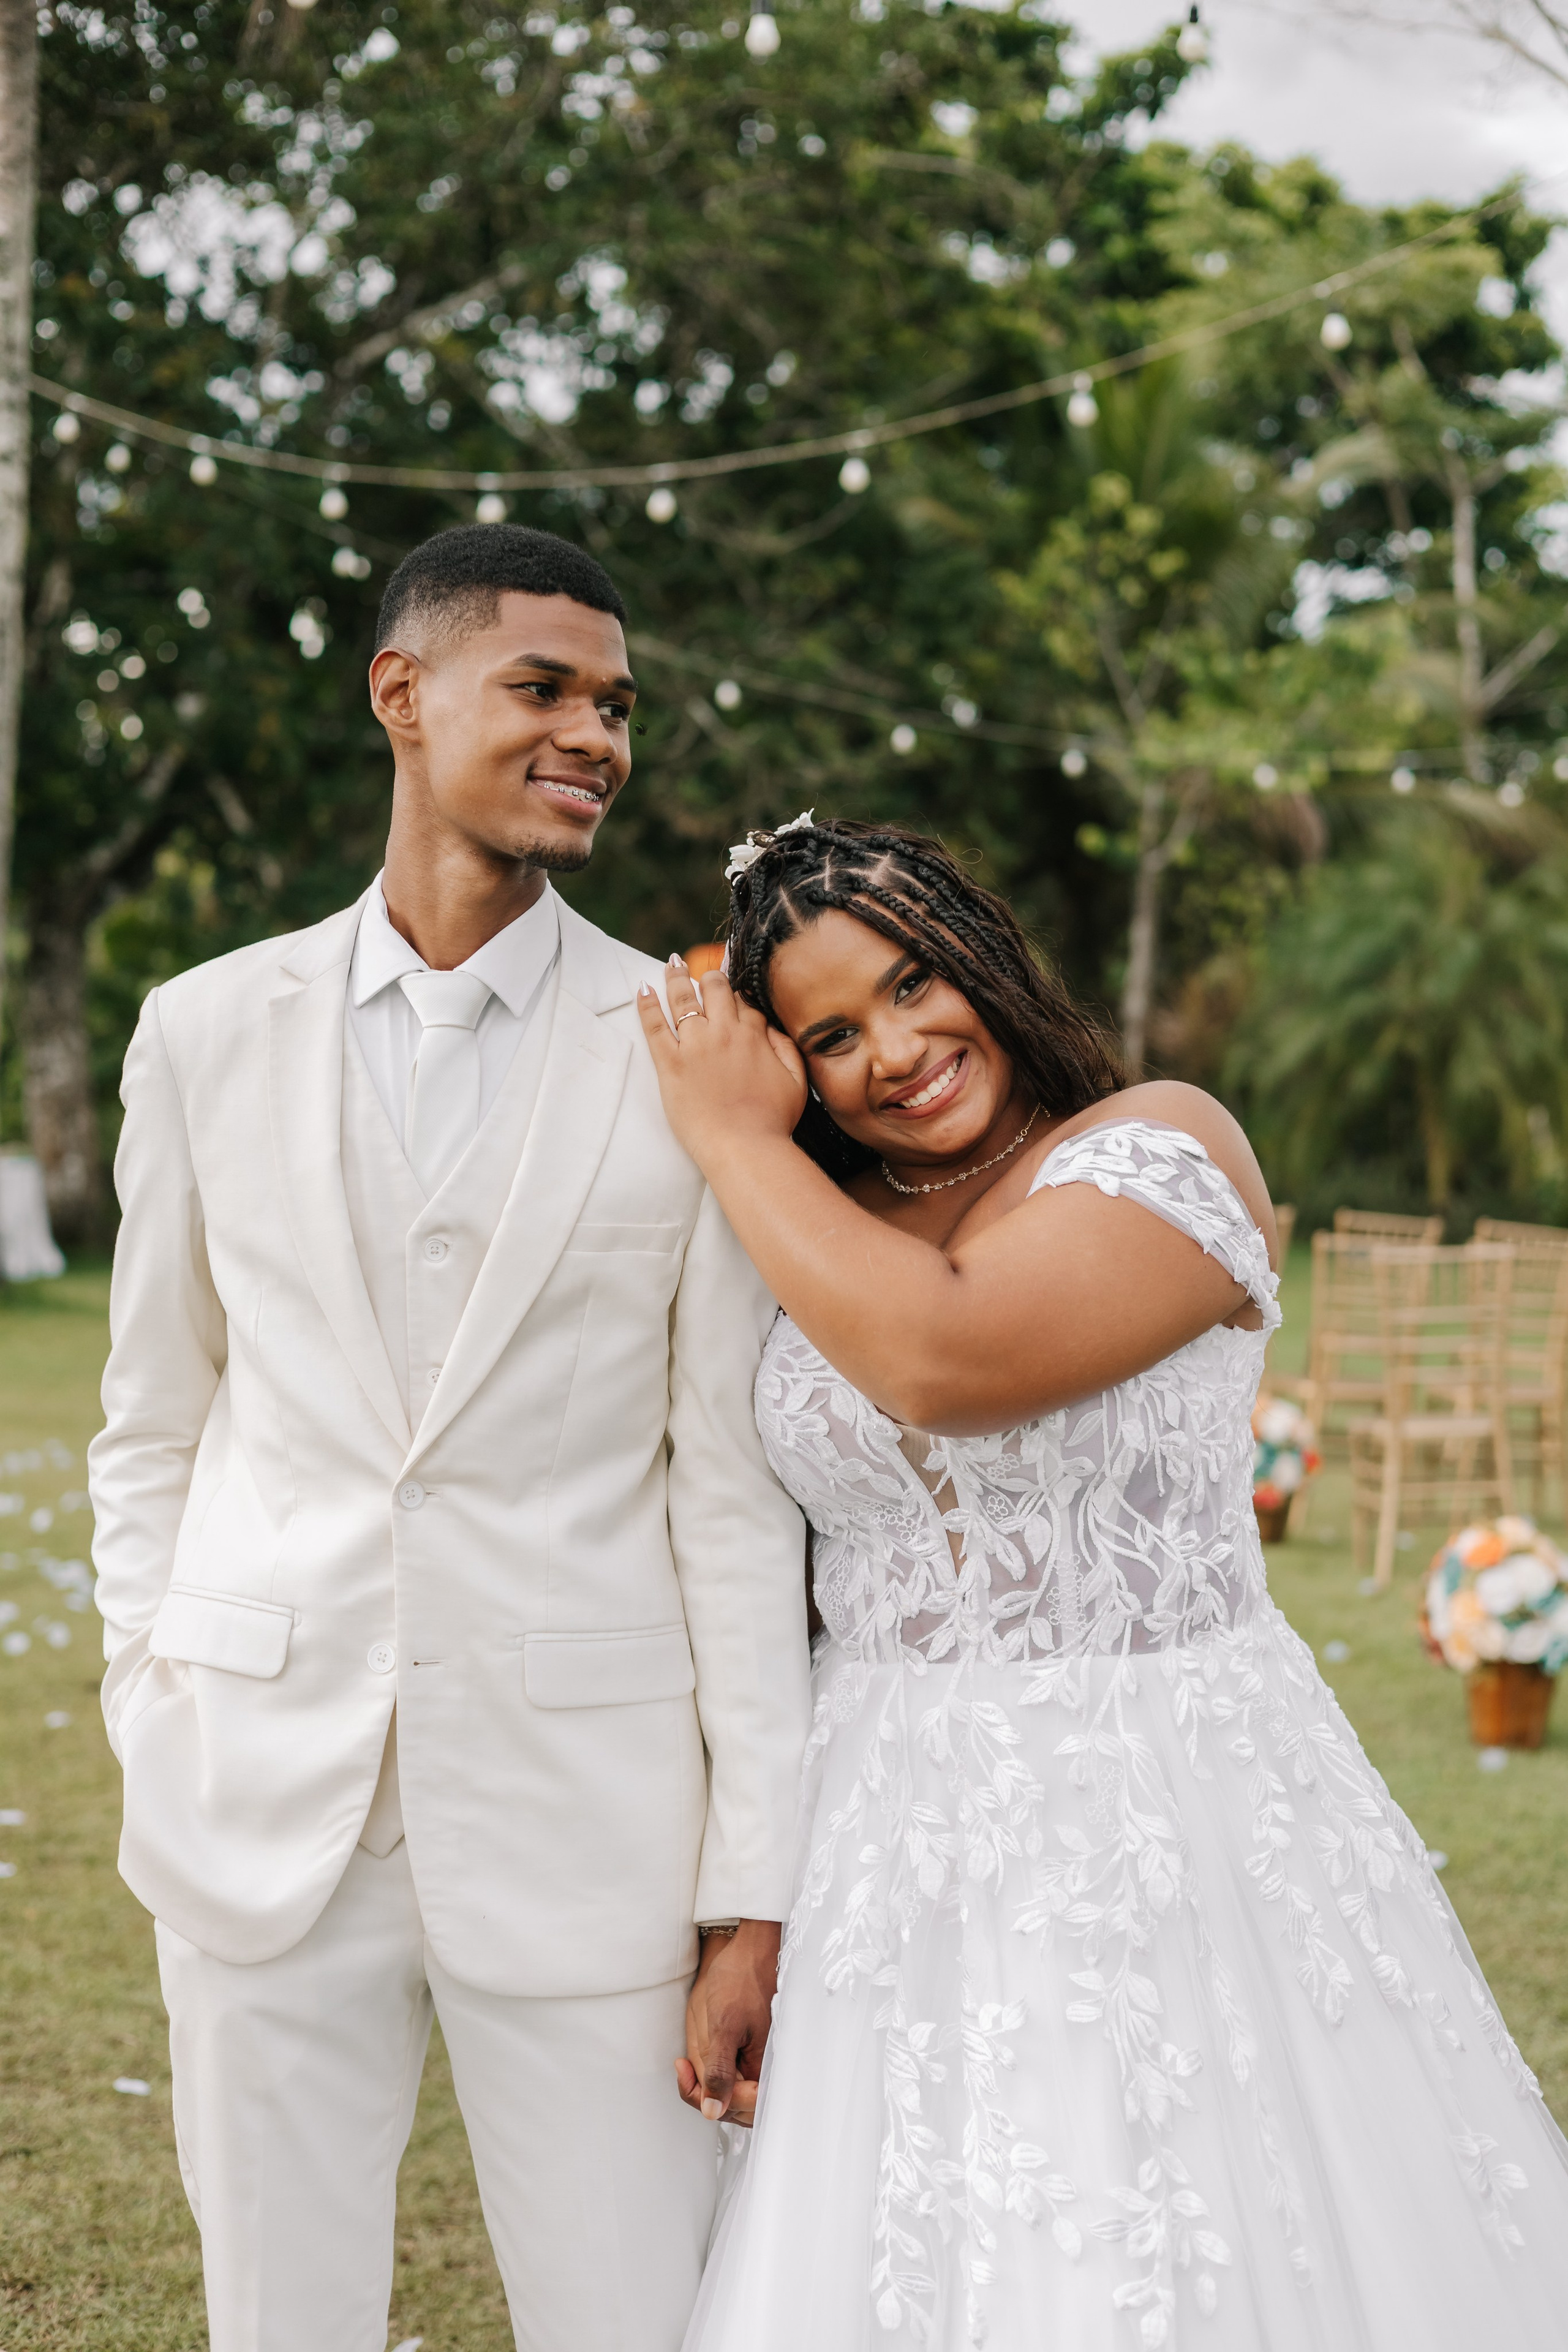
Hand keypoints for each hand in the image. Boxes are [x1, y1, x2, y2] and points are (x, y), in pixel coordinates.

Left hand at [638, 960, 805, 1170]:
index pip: (744, 1002)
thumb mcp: (796, 1081)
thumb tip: (771, 1027)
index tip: (732, 995)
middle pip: (714, 988)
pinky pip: (654, 1025)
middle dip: (710, 977)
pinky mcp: (670, 1064)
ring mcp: (695, 1046)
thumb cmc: (772, 1122)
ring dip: (676, 976)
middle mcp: (723, 1032)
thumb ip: (787, 1048)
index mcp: (754, 1035)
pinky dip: (647, 1004)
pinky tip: (643, 988)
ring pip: (682, 998)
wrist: (744, 1148)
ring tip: (672, 963)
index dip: (738, 996)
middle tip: (702, 973)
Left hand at [675, 1919, 780, 2129]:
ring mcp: (761, 2061)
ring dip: (708, 2086)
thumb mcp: (723, 2024)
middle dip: (706, 2095)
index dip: (706, 2097)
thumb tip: (713, 2112)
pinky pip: (735, 2079)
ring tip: (687, 2063)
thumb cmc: (740, 1979)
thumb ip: (719, 2070)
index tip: (684, 2069)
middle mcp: (766, 2068)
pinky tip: (698, 2058)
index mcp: (765, 2065)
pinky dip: (714, 2076)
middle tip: (684, 2068)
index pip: (735, 2107)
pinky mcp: (754, 2053)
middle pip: (736, 2108)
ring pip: (733, 2097)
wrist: (749, 1949)